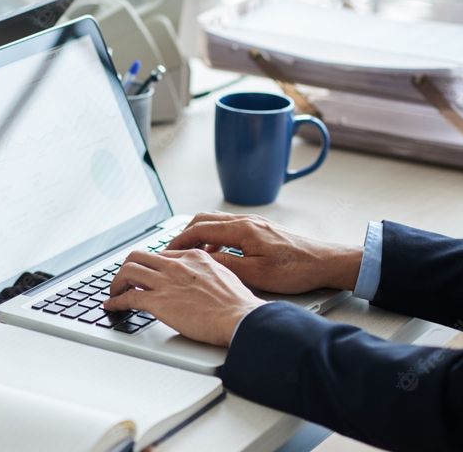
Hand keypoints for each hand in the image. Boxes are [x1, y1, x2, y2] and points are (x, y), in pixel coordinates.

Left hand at [104, 249, 265, 346]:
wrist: (240, 318)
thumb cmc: (237, 304)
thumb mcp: (224, 275)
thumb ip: (207, 272)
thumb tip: (200, 280)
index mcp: (193, 257)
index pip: (161, 255)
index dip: (149, 265)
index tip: (145, 273)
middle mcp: (176, 265)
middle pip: (138, 257)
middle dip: (127, 268)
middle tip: (124, 280)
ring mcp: (165, 282)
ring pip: (127, 272)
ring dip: (116, 283)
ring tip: (114, 292)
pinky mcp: (158, 302)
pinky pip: (128, 297)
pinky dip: (115, 301)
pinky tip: (112, 306)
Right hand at [166, 212, 362, 293]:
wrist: (326, 262)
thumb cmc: (296, 269)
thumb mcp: (256, 273)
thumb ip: (226, 264)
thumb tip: (202, 259)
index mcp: (242, 229)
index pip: (199, 229)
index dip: (179, 240)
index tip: (166, 251)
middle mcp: (246, 221)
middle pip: (204, 219)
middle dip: (184, 234)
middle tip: (173, 251)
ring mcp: (254, 223)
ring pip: (216, 222)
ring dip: (200, 235)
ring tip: (191, 254)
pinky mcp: (261, 228)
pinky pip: (229, 227)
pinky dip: (215, 237)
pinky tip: (218, 254)